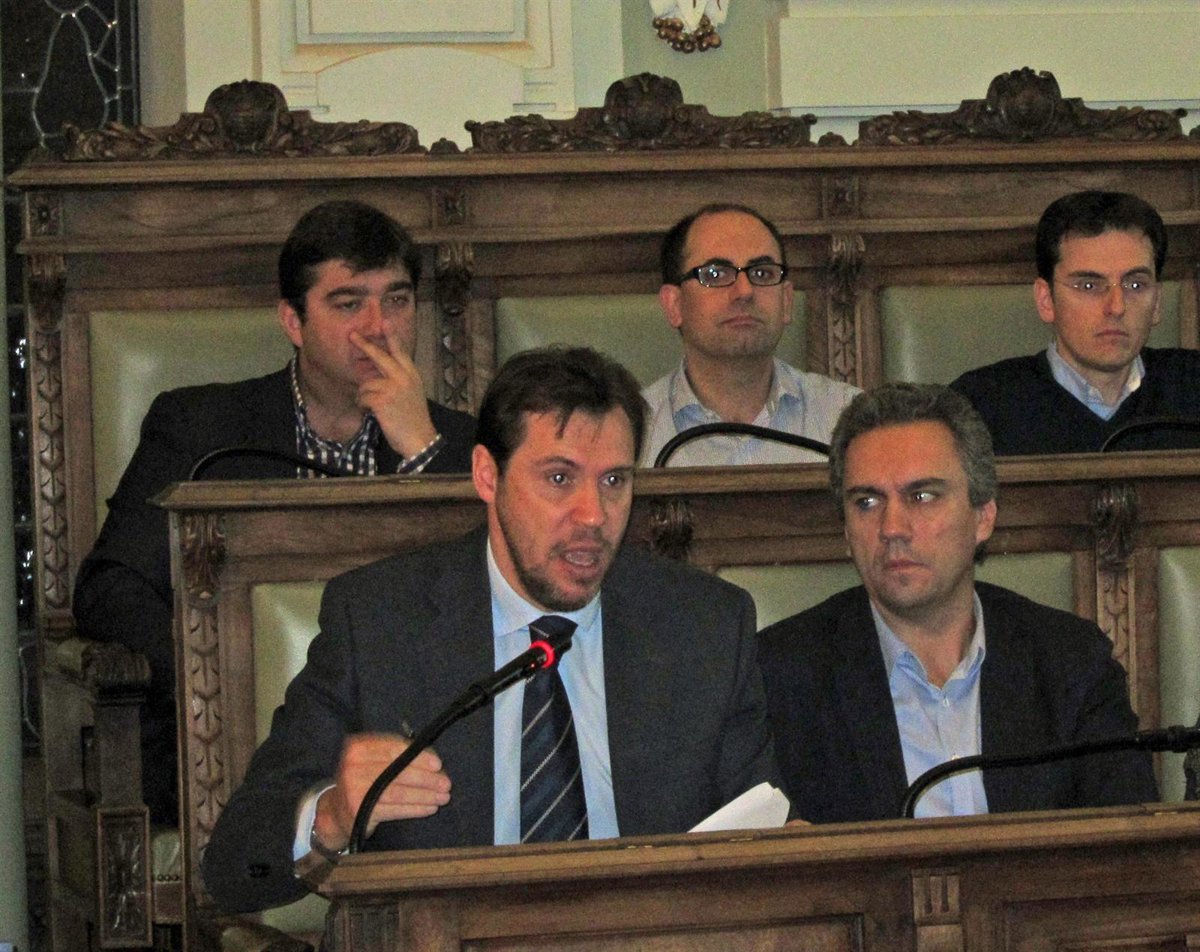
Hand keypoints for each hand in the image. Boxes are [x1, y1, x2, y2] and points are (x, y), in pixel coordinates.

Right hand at [313, 732, 451, 849]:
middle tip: (446, 784)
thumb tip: (432, 762)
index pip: (393, 750)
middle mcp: (352, 766)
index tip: (438, 764)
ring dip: (425, 795)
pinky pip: (394, 810)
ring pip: (398, 792)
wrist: (337, 809)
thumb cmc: (364, 778)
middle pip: (398, 771)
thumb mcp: (373, 760)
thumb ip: (397, 755)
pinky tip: (429, 808)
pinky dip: (415, 809)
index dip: (418, 757)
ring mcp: (354, 790)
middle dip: (427, 778)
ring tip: (443, 797)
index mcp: (357, 748)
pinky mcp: (359, 812)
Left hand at [350, 327, 437, 459]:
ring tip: (374, 408)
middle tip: (352, 335)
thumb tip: (377, 374)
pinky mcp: (382, 400)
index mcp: (412, 375)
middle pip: (380, 356)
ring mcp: (393, 388)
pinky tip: (371, 413)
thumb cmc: (414, 420)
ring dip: (364, 396)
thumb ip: (399, 381)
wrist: (420, 439)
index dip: (392, 336)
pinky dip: (363, 406)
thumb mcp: (412, 394)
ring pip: (366, 384)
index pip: (400, 351)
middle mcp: (403, 377)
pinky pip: (362, 397)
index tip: (385, 321)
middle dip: (365, 345)